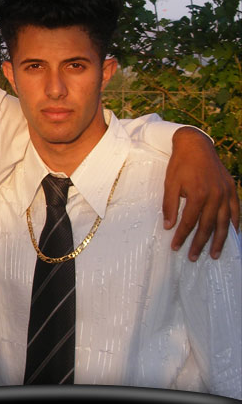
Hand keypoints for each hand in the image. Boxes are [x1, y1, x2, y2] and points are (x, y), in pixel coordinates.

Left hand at [163, 127, 239, 260]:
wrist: (196, 145)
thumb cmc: (180, 165)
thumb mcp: (170, 184)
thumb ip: (169, 206)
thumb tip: (169, 226)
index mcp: (198, 194)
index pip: (189, 222)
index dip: (182, 236)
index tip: (176, 247)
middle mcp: (215, 196)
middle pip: (208, 226)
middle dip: (200, 243)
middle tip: (193, 257)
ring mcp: (226, 193)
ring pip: (224, 222)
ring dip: (220, 240)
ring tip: (215, 254)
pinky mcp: (232, 189)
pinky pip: (236, 210)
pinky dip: (235, 224)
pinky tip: (234, 235)